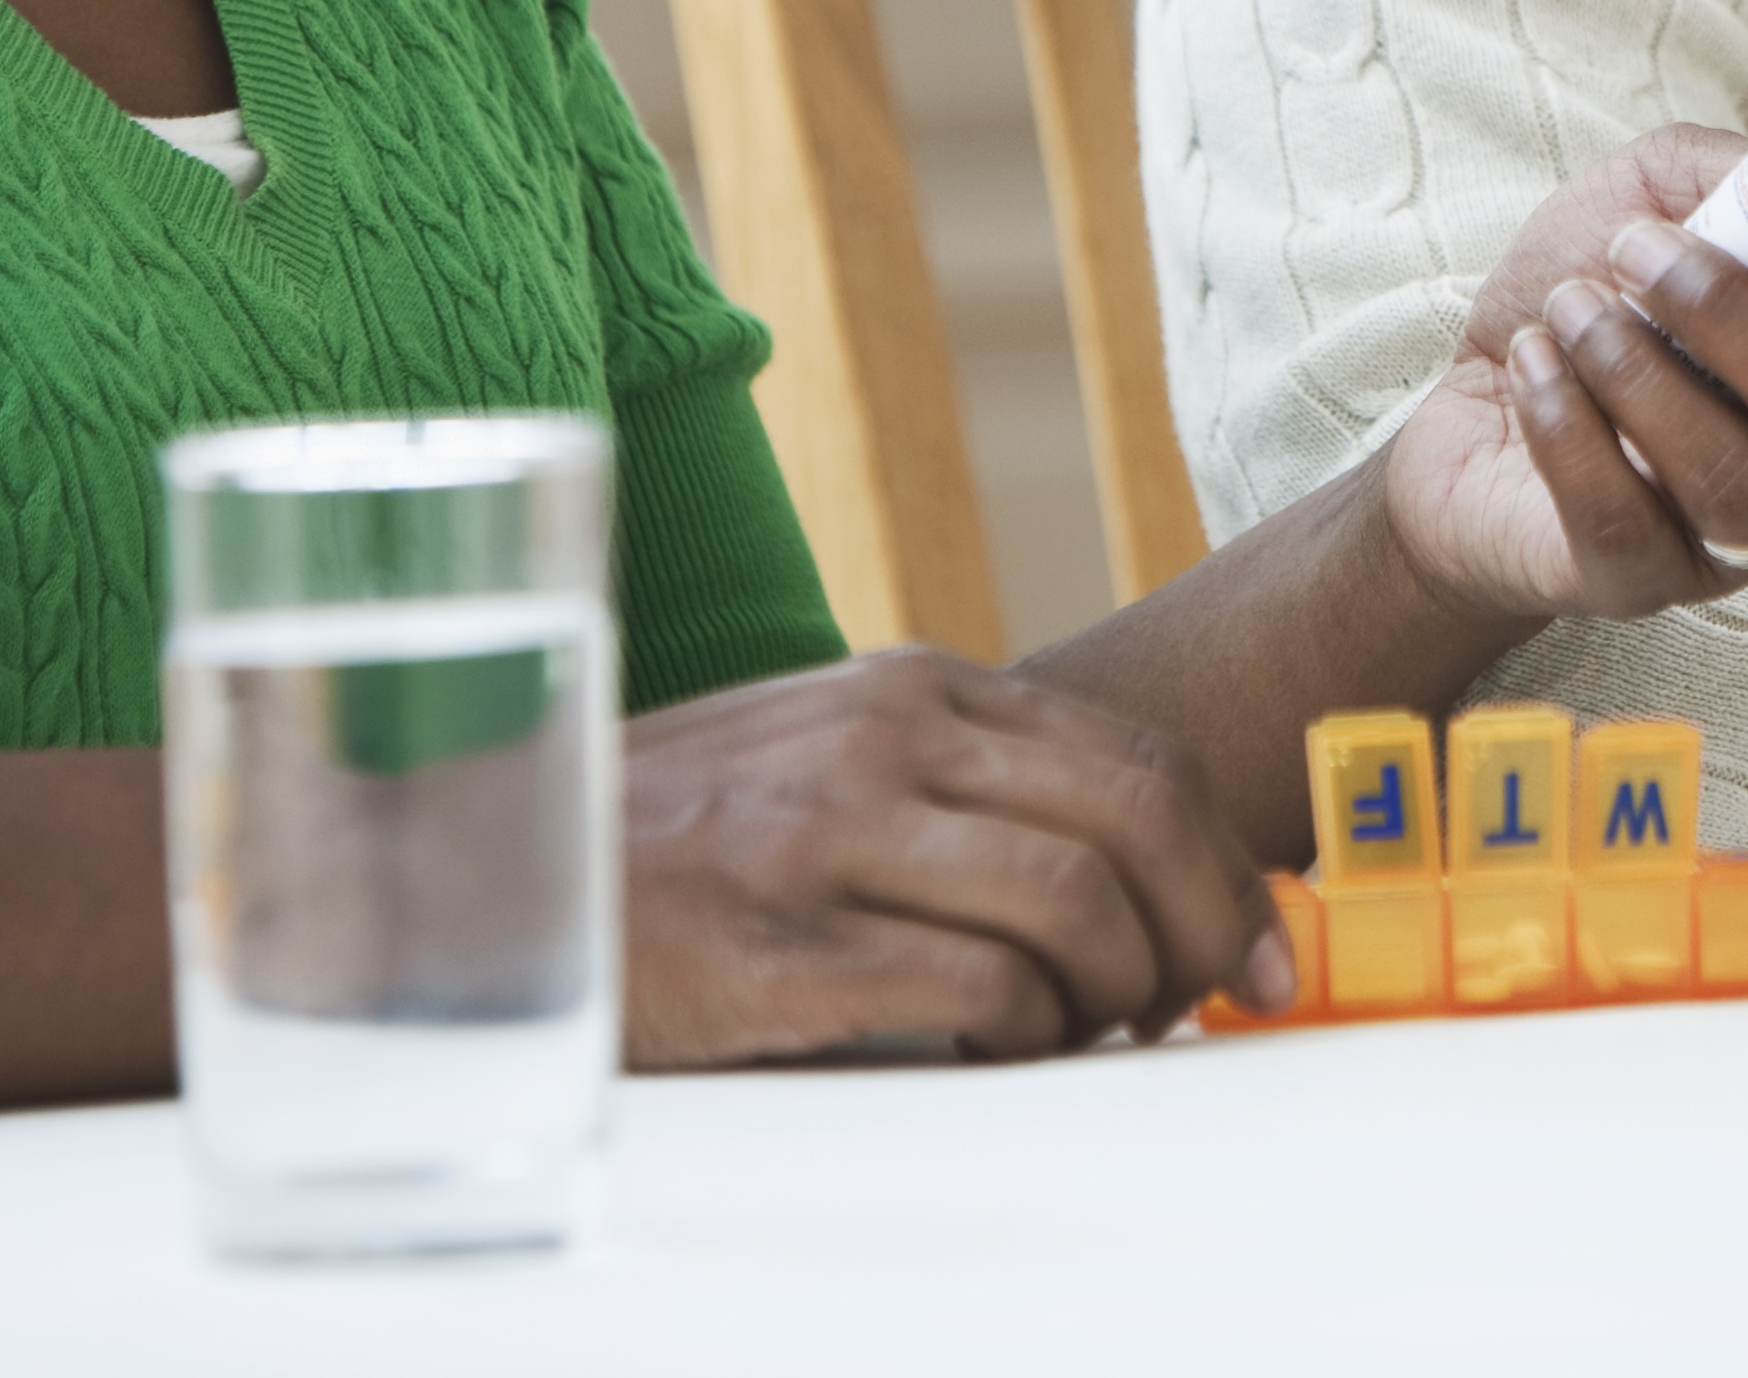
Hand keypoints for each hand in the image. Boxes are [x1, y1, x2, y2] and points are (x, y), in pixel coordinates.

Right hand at [619, 647, 1282, 1064]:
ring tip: (1092, 1035)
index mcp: (914, 690)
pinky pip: (978, 993)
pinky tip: (995, 1057)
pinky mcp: (780, 946)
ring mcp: (828, 836)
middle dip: (1212, 930)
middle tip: (1215, 1006)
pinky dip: (1025, 1040)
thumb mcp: (827, 756)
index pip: (1139, 761)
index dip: (1230, 861)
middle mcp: (883, 740)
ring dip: (1121, 995)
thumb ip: (959, 783)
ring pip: (1074, 907)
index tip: (1264, 945)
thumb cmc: (676, 835)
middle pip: (1137, 823)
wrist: (483, 871)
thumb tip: (1129, 870)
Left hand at [1381, 123, 1747, 623]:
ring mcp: (1729, 536)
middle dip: (1732, 317)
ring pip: (1738, 483)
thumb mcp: (1653, 191)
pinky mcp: (1635, 579)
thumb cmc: (1584, 289)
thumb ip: (1733, 172)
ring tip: (1572, 310)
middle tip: (1636, 253)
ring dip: (1642, 376)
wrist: (1464, 399)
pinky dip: (1565, 426)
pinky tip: (1534, 362)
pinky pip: (1622, 521)